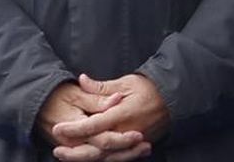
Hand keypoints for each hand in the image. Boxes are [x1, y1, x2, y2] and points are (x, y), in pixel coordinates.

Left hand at [46, 75, 164, 161]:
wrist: (175, 97)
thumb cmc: (150, 87)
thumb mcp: (127, 82)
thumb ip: (102, 86)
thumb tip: (82, 80)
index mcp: (123, 113)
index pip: (94, 125)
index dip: (74, 128)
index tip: (58, 128)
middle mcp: (127, 131)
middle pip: (97, 149)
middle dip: (75, 153)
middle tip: (58, 150)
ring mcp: (133, 141)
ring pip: (106, 157)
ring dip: (85, 158)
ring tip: (67, 156)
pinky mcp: (137, 146)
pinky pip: (117, 157)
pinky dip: (102, 159)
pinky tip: (87, 158)